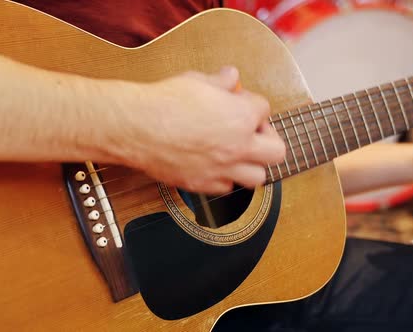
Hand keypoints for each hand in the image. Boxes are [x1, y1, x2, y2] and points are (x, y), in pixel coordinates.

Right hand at [115, 67, 285, 193]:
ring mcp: (222, 169)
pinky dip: (225, 178)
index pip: (264, 109)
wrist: (136, 128)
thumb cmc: (163, 103)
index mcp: (241, 117)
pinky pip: (227, 187)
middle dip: (268, 139)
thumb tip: (230, 78)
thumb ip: (220, 82)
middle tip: (252, 132)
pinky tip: (214, 165)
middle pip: (276, 151)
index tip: (239, 102)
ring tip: (238, 154)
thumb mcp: (196, 81)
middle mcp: (238, 147)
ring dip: (252, 165)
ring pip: (258, 177)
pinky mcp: (202, 183)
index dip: (251, 103)